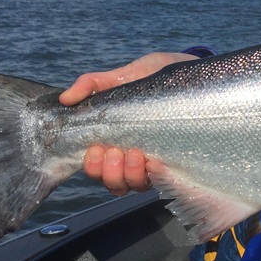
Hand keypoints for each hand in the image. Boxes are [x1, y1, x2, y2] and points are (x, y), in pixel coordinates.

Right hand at [59, 51, 194, 194]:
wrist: (194, 73)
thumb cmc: (157, 76)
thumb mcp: (126, 74)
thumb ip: (94, 83)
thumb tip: (65, 98)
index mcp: (116, 138)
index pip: (96, 166)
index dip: (92, 166)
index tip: (94, 149)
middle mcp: (133, 156)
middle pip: (112, 183)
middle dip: (108, 172)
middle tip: (116, 151)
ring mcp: (154, 161)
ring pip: (133, 186)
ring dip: (128, 175)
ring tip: (134, 153)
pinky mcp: (176, 162)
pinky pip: (159, 182)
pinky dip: (152, 175)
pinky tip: (154, 160)